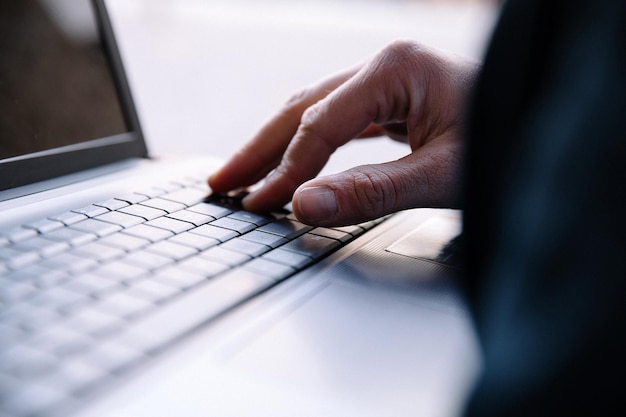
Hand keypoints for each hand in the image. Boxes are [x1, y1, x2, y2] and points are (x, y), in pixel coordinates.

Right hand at [208, 39, 478, 225]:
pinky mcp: (388, 98)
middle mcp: (382, 65)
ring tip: (241, 174)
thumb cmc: (502, 137)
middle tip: (220, 183)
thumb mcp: (441, 175)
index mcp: (393, 68)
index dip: (286, 170)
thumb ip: (372, 191)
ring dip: (275, 146)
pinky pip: (334, 120)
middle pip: (301, 108)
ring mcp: (384, 79)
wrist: (535, 117)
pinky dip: (306, 145)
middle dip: (259, 148)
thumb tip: (304, 206)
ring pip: (312, 111)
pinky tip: (290, 163)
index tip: (258, 205)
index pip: (320, 125)